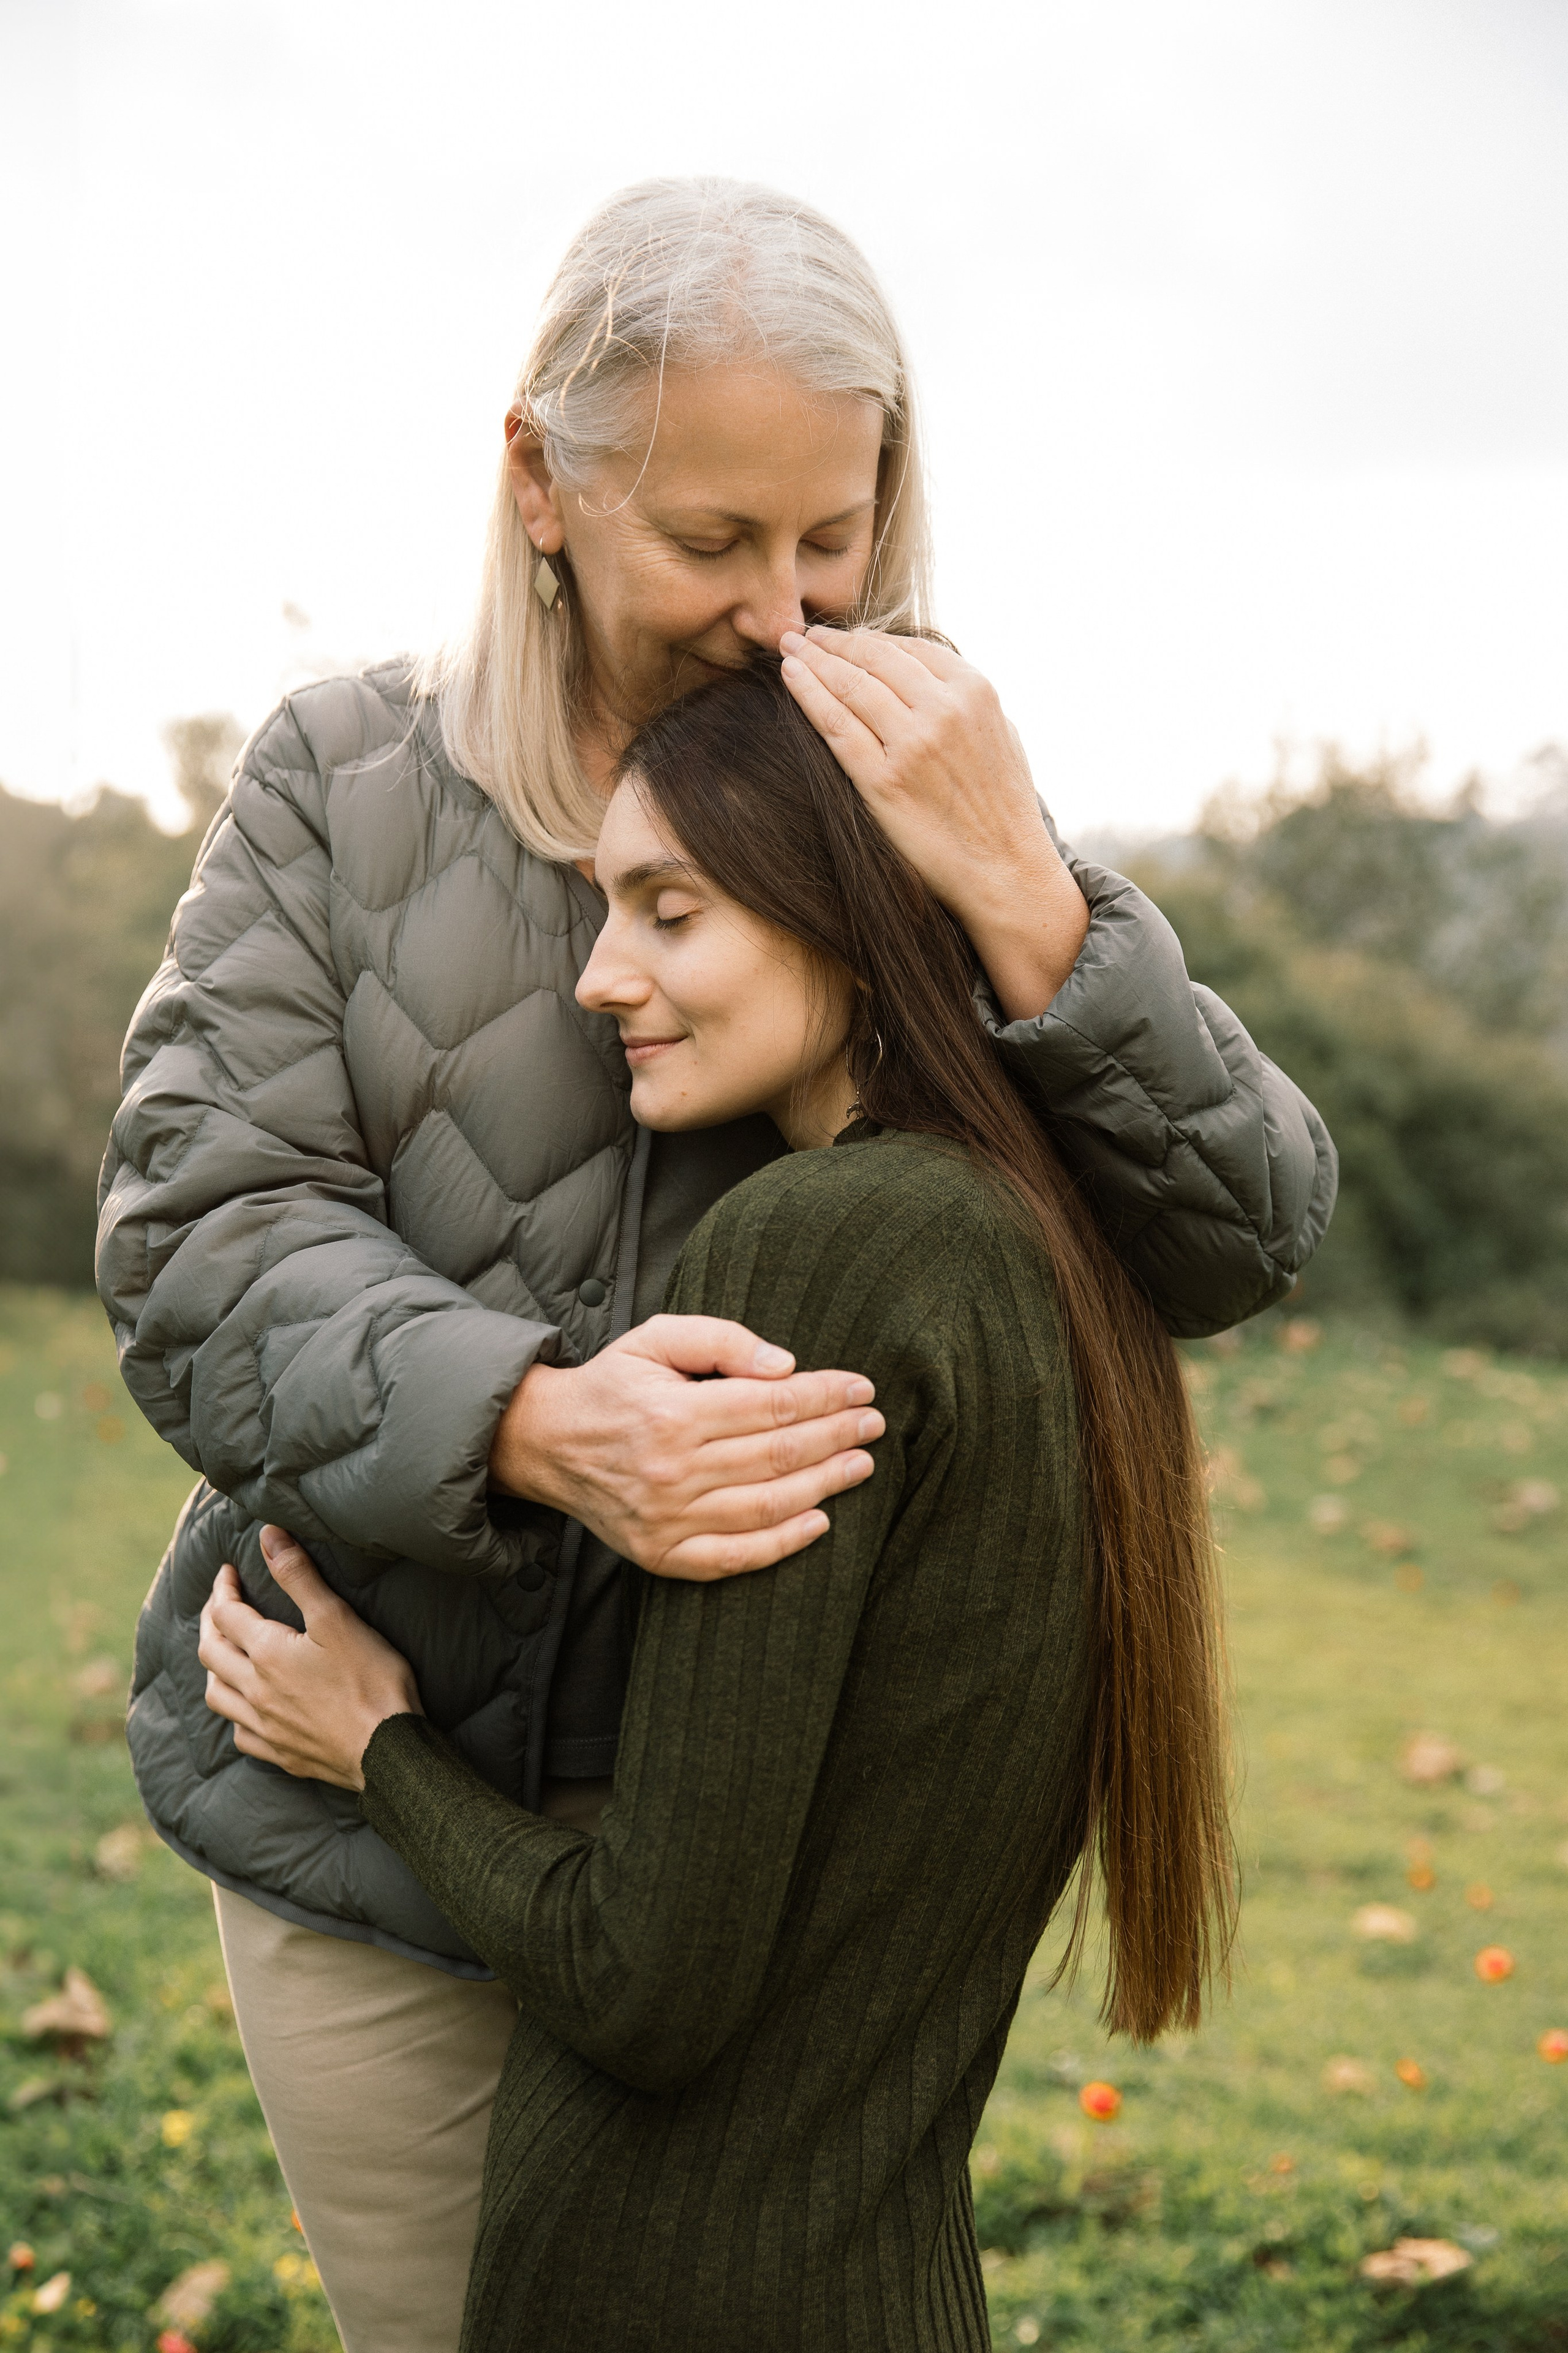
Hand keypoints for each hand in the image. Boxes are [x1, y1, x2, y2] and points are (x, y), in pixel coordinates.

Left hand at [199, 1529, 420, 1789]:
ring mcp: (265, 1727)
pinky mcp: (279, 1753)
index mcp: (267, 1654)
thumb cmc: (371, 1680)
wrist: (389, 1752)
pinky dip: (236, 1714)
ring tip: (224, 1654)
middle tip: (220, 1604)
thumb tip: (268, 1536)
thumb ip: (299, 1576)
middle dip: (210, 1622)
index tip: (228, 1572)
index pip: (227, 1613)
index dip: (223, 1588)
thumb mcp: (336, 1618)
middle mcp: (256, 1691)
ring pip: (217, 1696)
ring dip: (214, 1669)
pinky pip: (240, 1734)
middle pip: (211, 1653)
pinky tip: (249, 1709)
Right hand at [488, 1313, 883, 1580]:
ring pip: (766, 1505)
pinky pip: (735, 1557)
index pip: (772, 1405)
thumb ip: (721, 1340)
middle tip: (874, 1425)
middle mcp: (671, 1469)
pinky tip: (820, 1521)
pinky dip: (783, 1544)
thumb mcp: (656, 1338)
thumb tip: (785, 1366)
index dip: (825, 1396)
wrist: (545, 1443)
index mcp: (672, 1412)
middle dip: (836, 1436)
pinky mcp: (661, 1554)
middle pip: (778, 1454)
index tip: (861, 1388)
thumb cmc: (612, 1384)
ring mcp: (667, 1519)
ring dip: (825, 1485)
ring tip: (861, 1465)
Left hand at [779, 625, 1090, 1018]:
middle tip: (802, 635)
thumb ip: (964, 701)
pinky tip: (790, 678)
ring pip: (849, 685)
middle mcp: (944, 709)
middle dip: (833, 642)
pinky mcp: (883, 780)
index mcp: (975, 692)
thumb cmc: (1004, 809)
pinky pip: (835, 725)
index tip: (844, 638)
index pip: (909, 648)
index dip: (868, 638)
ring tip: (790, 648)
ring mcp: (911, 744)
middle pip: (873, 658)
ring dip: (813, 660)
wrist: (1005, 870)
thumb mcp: (1001, 734)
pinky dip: (808, 695)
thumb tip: (925, 677)